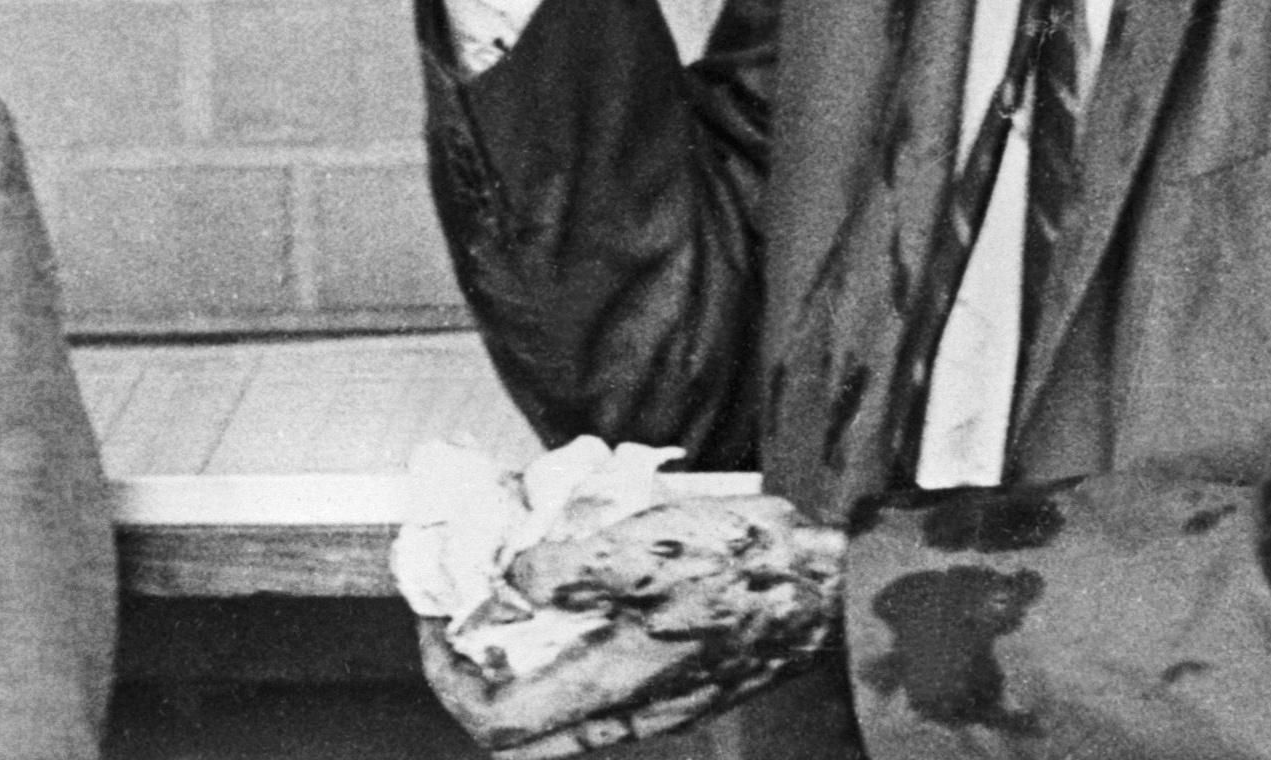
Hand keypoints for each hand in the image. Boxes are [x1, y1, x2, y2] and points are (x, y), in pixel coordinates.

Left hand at [418, 512, 844, 754]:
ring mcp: (652, 699)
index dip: (446, 676)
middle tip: (464, 604)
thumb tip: (513, 576)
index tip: (435, 620)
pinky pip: (597, 674)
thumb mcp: (652, 546)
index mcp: (611, 685)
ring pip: (556, 698)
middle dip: (476, 666)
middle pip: (518, 724)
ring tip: (514, 578)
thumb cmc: (750, 567)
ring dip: (521, 647)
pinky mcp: (675, 678)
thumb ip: (573, 567)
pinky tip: (574, 575)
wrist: (834, 589)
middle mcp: (626, 708)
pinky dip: (567, 633)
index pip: (495, 722)